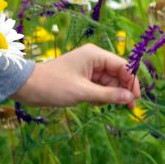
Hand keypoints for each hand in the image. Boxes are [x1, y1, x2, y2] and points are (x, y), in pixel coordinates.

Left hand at [12, 44, 140, 107]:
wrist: (28, 87)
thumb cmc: (54, 86)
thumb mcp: (83, 92)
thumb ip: (108, 95)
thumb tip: (130, 98)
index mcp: (95, 55)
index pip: (123, 66)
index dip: (132, 81)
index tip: (136, 98)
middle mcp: (93, 59)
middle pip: (117, 73)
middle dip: (123, 90)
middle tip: (128, 108)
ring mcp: (87, 68)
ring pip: (108, 81)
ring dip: (111, 94)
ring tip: (108, 107)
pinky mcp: (81, 78)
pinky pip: (98, 86)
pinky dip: (100, 96)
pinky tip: (95, 105)